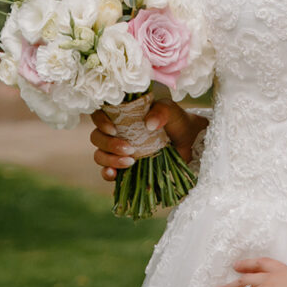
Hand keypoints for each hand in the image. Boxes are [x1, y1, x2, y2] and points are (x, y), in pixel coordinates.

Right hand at [89, 99, 205, 181]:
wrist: (190, 143)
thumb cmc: (177, 122)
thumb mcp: (172, 112)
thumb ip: (162, 112)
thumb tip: (149, 124)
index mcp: (122, 115)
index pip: (99, 115)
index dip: (100, 121)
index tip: (113, 129)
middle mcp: (116, 133)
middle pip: (97, 138)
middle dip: (109, 144)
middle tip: (130, 149)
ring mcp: (118, 152)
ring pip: (100, 155)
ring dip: (109, 160)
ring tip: (130, 162)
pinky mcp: (124, 168)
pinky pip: (107, 173)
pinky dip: (108, 174)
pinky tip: (115, 175)